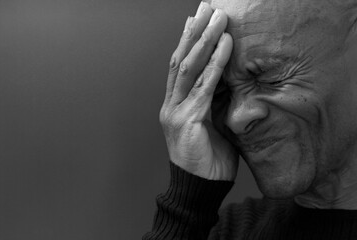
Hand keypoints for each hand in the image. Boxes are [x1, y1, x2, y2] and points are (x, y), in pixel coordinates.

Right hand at [159, 2, 238, 180]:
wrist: (198, 188)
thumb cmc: (206, 159)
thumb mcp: (210, 125)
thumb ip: (214, 103)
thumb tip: (227, 82)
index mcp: (174, 105)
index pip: (179, 66)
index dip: (186, 41)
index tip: (195, 19)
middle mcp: (171, 104)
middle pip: (180, 59)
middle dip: (194, 31)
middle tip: (205, 7)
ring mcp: (175, 111)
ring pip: (188, 67)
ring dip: (204, 39)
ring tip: (217, 17)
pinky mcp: (186, 120)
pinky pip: (204, 87)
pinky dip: (215, 64)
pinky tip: (225, 45)